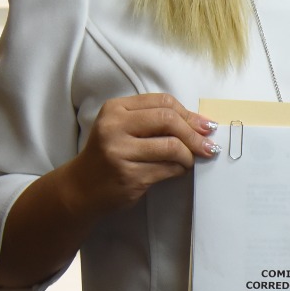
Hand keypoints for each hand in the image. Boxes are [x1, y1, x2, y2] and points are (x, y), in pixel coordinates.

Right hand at [62, 93, 217, 215]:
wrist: (81, 188)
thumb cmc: (110, 155)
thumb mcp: (124, 128)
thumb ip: (155, 121)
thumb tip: (202, 124)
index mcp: (115, 109)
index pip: (162, 102)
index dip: (189, 114)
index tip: (205, 126)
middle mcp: (114, 127)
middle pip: (169, 120)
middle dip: (194, 134)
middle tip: (208, 145)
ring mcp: (120, 152)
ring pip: (172, 147)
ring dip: (189, 155)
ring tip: (190, 160)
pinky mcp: (129, 176)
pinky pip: (168, 169)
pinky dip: (180, 170)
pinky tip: (179, 170)